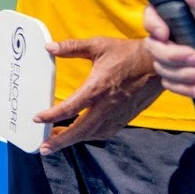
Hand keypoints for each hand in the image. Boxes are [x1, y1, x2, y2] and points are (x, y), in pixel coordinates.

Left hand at [35, 36, 161, 152]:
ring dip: (73, 140)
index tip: (37, 119)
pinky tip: (80, 134)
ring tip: (56, 141)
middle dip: (60, 141)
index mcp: (98, 88)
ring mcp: (117, 114)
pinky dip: (89, 136)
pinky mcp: (125, 118)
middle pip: (80, 130)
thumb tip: (50, 48)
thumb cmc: (127, 53)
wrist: (157, 65)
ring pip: (92, 134)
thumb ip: (72, 47)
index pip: (71, 107)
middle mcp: (107, 106)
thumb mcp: (98, 45)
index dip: (52, 116)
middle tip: (43, 148)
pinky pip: (104, 133)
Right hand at [143, 0, 194, 99]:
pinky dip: (187, 89)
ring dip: (186, 75)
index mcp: (183, 22)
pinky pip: (171, 87)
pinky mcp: (184, 82)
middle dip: (174, 55)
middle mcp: (177, 40)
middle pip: (154, 47)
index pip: (153, 18)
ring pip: (162, 69)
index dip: (152, 24)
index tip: (164, 33)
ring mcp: (178, 63)